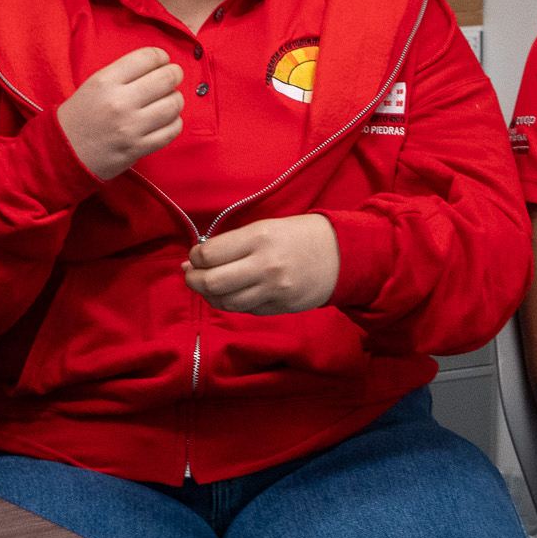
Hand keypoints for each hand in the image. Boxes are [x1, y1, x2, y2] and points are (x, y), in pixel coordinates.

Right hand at [56, 48, 183, 179]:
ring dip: (176, 99)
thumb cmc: (81, 115)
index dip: (161, 56)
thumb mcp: (93, 85)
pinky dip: (174, 122)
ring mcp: (129, 127)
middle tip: (172, 77)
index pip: (148, 57)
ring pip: (173, 104)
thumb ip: (125, 73)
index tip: (162, 61)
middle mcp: (119, 102)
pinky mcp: (137, 148)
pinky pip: (172, 130)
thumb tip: (161, 64)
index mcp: (105, 81)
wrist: (62, 154)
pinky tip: (166, 120)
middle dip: (175, 75)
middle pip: (166, 78)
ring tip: (168, 100)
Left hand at [182, 214, 340, 314]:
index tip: (196, 256)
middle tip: (192, 274)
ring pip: (224, 302)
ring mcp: (273, 290)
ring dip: (210, 295)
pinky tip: (235, 292)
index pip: (209, 254)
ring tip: (212, 285)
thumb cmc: (302, 235)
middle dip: (193, 280)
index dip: (195, 256)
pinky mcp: (279, 308)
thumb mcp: (268, 227)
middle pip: (211, 282)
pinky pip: (244, 310)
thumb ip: (234, 243)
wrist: (343, 254)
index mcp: (260, 237)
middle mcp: (264, 265)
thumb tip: (195, 260)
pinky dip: (233, 302)